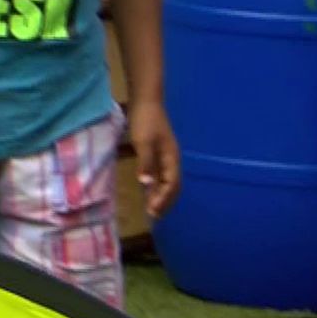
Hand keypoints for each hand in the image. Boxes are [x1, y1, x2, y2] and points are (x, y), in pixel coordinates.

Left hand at [127, 102, 180, 217]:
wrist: (146, 102)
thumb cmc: (145, 121)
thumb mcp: (143, 142)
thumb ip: (146, 163)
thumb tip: (146, 184)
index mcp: (171, 158)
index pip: (172, 185)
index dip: (163, 199)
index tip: (153, 211)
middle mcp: (172, 159)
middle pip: (173, 186)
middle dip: (165, 201)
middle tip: (154, 215)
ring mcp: (166, 156)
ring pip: (168, 181)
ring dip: (161, 194)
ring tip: (153, 208)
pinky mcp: (159, 152)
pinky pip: (161, 174)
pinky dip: (156, 184)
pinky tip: (148, 189)